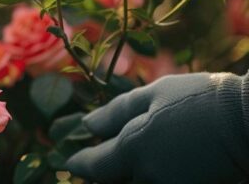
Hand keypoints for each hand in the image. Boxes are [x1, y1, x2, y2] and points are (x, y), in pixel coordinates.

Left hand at [66, 73, 248, 183]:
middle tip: (97, 162)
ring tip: (125, 162)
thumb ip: (118, 112)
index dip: (80, 163)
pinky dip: (147, 178)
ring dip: (126, 177)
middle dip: (104, 174)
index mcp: (134, 149)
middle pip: (114, 183)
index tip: (69, 162)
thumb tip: (88, 125)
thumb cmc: (201, 99)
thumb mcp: (155, 95)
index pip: (95, 166)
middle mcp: (149, 176)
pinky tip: (150, 165)